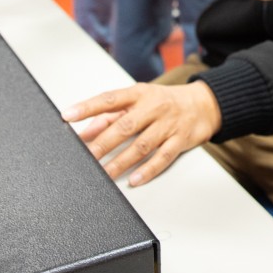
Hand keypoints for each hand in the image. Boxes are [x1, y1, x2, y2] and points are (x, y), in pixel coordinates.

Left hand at [63, 81, 221, 185]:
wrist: (204, 104)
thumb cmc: (165, 102)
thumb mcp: (138, 101)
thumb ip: (110, 115)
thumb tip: (84, 132)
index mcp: (139, 94)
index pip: (109, 99)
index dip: (87, 107)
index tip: (68, 116)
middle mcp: (154, 107)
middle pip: (124, 126)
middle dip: (102, 143)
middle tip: (86, 157)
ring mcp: (168, 124)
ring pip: (142, 145)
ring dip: (120, 162)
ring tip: (104, 174)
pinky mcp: (180, 140)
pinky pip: (163, 157)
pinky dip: (148, 170)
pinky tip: (134, 179)